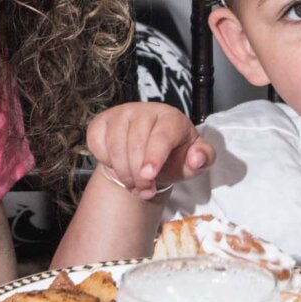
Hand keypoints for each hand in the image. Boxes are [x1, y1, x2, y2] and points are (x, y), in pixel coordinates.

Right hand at [86, 103, 211, 201]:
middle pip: (136, 143)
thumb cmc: (173, 158)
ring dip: (123, 173)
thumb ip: (203, 159)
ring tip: (134, 186)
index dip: (154, 156)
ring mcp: (121, 113)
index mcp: (171, 117)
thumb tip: (197, 157)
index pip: (162, 135)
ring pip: (116, 144)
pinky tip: (118, 167)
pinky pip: (97, 142)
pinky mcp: (102, 121)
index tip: (149, 176)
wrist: (148, 158)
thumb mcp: (193, 162)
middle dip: (139, 175)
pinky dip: (105, 161)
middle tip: (145, 191)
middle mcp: (145, 110)